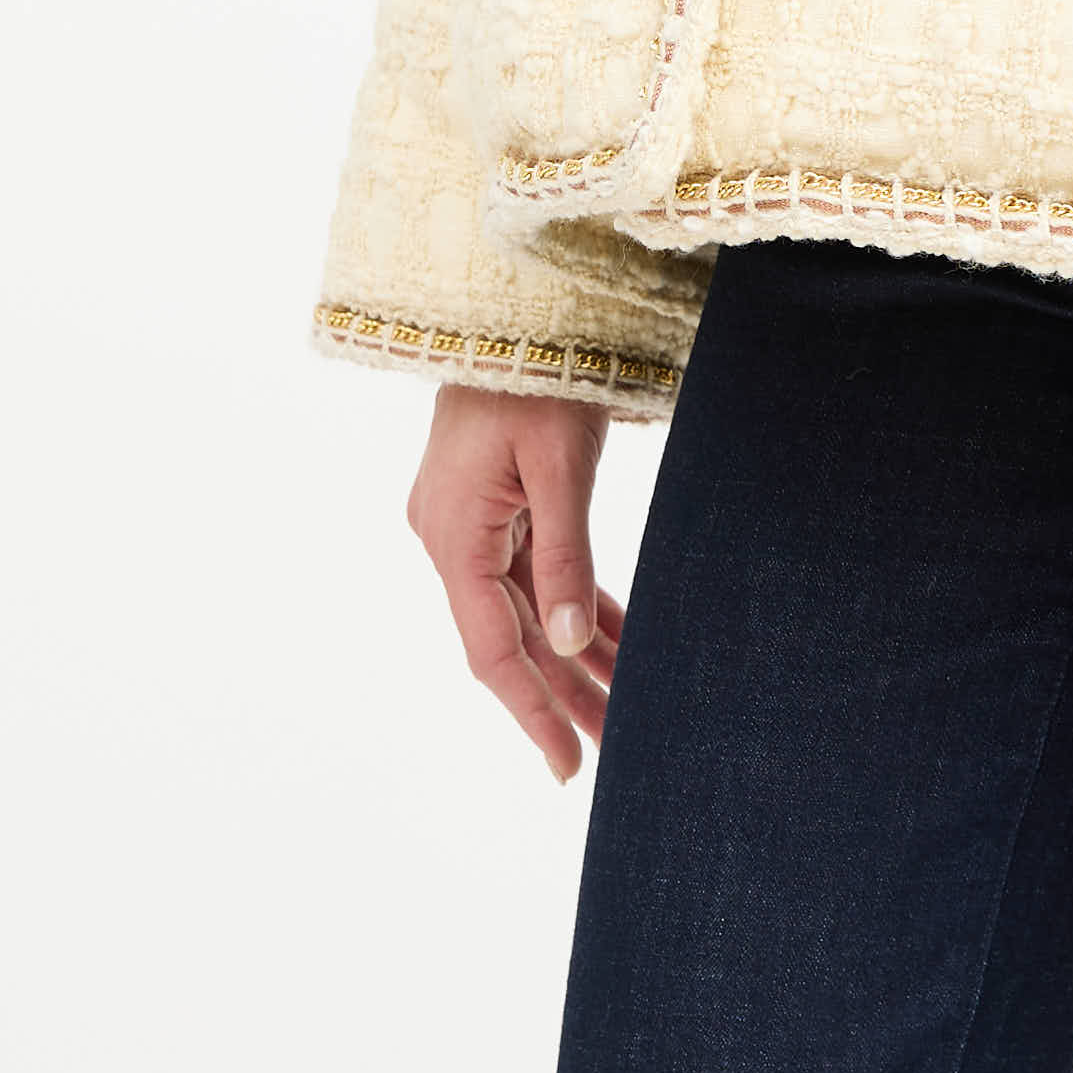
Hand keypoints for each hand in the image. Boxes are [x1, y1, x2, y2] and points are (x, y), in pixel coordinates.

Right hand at [406, 386, 623, 780]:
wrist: (509, 307)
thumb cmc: (538, 372)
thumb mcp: (559, 464)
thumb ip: (564, 555)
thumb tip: (565, 644)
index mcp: (453, 536)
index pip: (491, 649)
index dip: (531, 711)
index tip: (566, 765)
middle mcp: (450, 537)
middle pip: (509, 638)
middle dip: (562, 693)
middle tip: (615, 747)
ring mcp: (468, 522)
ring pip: (524, 609)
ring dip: (570, 654)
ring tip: (622, 705)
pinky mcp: (493, 504)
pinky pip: (532, 570)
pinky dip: (569, 603)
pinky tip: (608, 637)